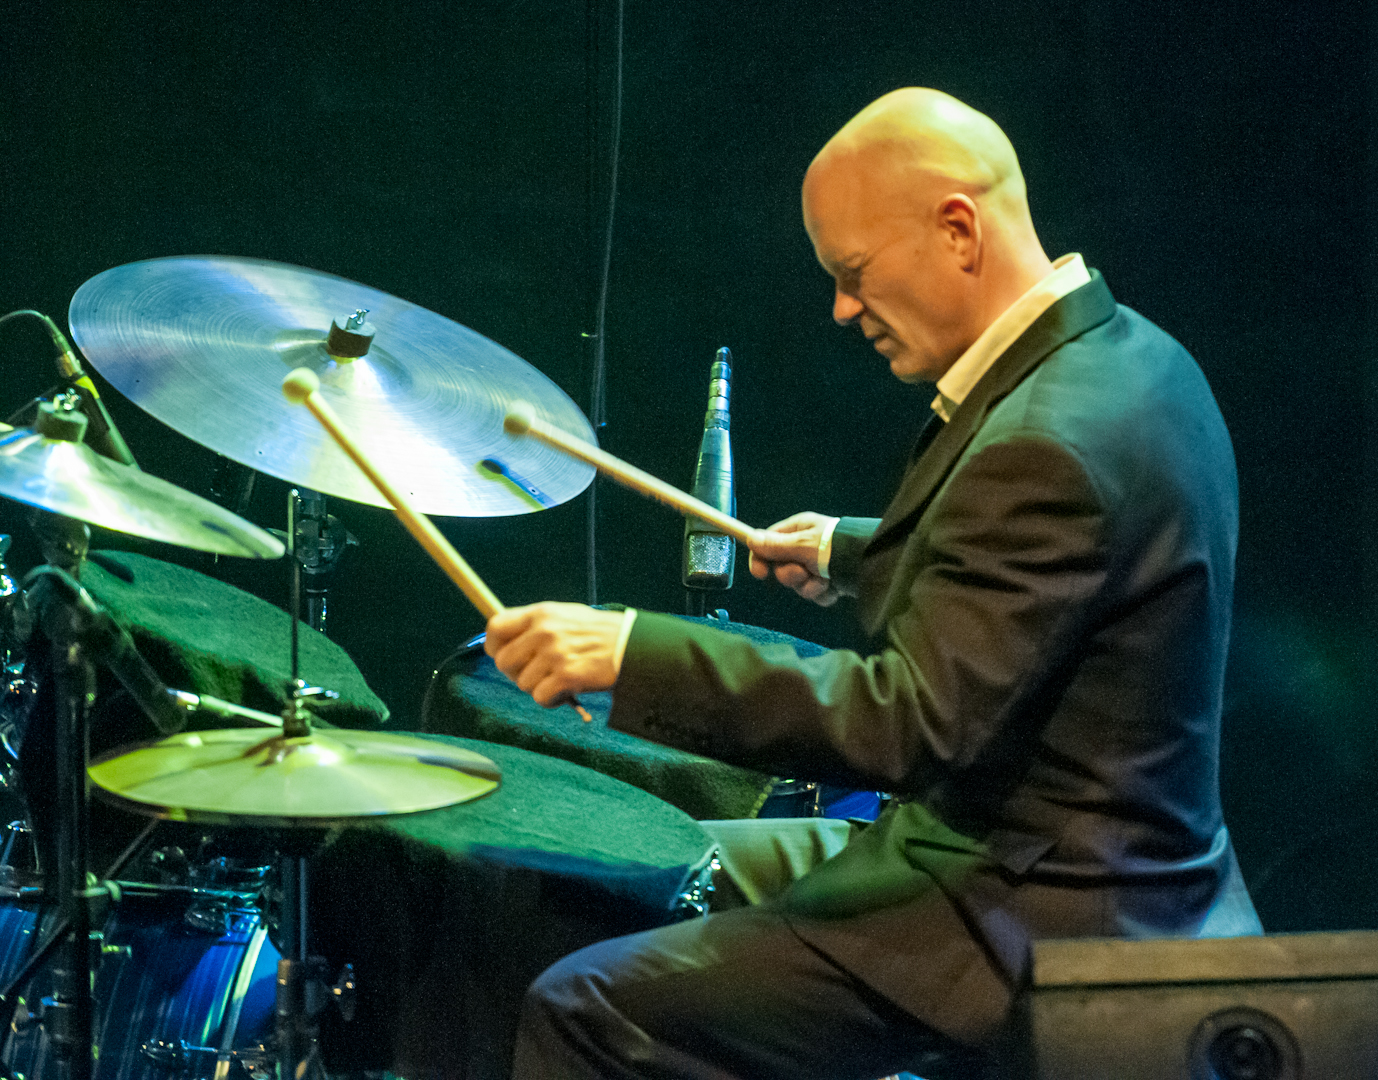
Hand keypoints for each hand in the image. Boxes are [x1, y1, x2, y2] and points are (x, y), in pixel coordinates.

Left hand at [485, 602, 624, 706]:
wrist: (632, 645)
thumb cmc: (598, 633)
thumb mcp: (565, 615)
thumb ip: (536, 625)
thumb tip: (503, 639)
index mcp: (541, 613)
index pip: (495, 627)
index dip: (493, 646)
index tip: (502, 655)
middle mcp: (544, 631)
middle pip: (503, 661)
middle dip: (516, 674)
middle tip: (535, 674)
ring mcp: (555, 654)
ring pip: (523, 683)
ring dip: (538, 688)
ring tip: (559, 680)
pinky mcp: (567, 676)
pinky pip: (540, 698)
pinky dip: (552, 700)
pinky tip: (567, 692)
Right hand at [748, 512, 838, 606]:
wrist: (869, 565)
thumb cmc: (836, 547)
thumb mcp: (803, 545)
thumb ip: (776, 546)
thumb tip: (751, 539)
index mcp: (799, 529)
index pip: (769, 542)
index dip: (761, 558)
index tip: (760, 573)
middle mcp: (807, 546)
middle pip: (782, 567)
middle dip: (791, 575)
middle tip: (803, 572)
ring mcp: (818, 565)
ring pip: (798, 584)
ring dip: (808, 586)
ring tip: (824, 580)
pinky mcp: (829, 581)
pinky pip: (814, 593)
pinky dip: (822, 593)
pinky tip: (833, 588)